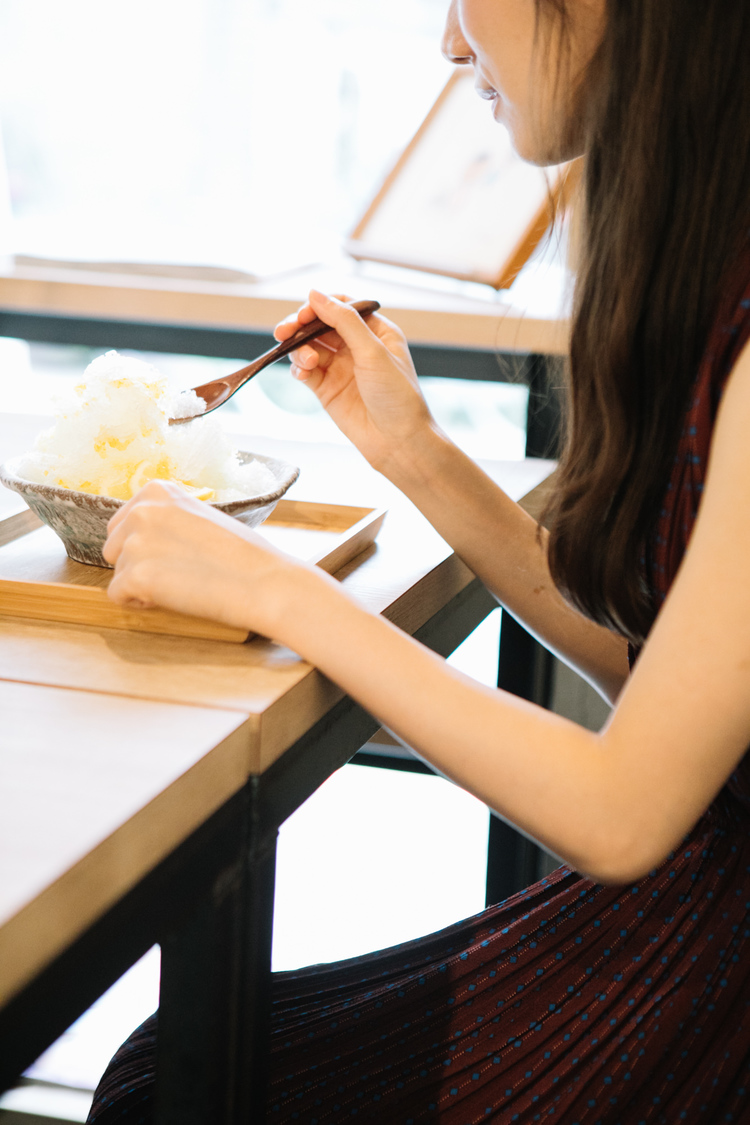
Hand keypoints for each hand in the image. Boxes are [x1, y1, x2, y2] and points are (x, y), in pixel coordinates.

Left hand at [103, 480, 316, 637]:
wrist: (264, 582)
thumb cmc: (242, 555)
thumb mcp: (199, 517)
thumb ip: (167, 521)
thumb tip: (146, 539)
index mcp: (157, 491)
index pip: (123, 523)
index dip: (147, 546)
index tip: (177, 554)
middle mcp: (141, 511)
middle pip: (113, 547)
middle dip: (137, 564)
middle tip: (180, 572)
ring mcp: (135, 542)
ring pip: (117, 572)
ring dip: (142, 584)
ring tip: (182, 583)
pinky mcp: (134, 575)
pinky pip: (118, 596)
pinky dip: (140, 603)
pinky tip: (174, 597)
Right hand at [274, 290, 434, 470]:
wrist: (398, 441)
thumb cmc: (398, 397)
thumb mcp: (373, 351)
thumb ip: (344, 321)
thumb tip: (316, 294)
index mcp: (376, 331)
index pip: (342, 307)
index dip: (320, 306)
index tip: (303, 314)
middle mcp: (357, 347)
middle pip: (319, 325)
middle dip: (300, 326)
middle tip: (285, 331)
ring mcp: (341, 368)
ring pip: (309, 347)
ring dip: (299, 349)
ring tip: (305, 361)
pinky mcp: (327, 389)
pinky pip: (305, 371)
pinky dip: (298, 369)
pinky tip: (302, 373)